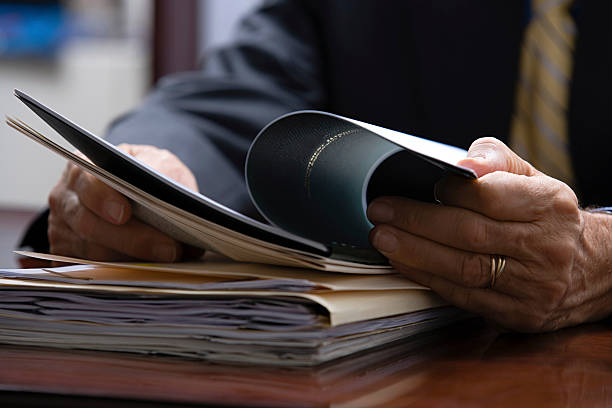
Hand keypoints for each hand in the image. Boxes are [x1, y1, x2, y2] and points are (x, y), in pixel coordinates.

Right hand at [48, 144, 199, 261]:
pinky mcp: (67, 257)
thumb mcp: (156, 162)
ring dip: (133, 259)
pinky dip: (123, 272)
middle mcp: (66, 199)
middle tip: (168, 248)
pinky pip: (90, 271)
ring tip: (169, 259)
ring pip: (92, 252)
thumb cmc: (144, 177)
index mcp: (84, 169)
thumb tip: (169, 188)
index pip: (87, 182)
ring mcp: (63, 231)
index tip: (125, 214)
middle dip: (133, 239)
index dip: (103, 198)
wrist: (139, 196)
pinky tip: (149, 268)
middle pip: (90, 224)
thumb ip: (160, 169)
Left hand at [368, 137, 611, 331]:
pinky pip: (464, 296)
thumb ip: (495, 160)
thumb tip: (462, 164)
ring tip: (383, 238)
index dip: (449, 191)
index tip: (423, 185)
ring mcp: (533, 286)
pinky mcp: (519, 313)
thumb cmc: (545, 217)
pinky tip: (404, 262)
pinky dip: (428, 278)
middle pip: (470, 234)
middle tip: (380, 212)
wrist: (591, 268)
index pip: (490, 196)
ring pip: (464, 268)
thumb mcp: (533, 178)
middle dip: (417, 222)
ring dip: (415, 253)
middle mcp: (546, 247)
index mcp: (550, 205)